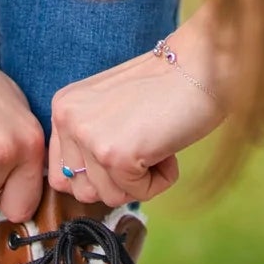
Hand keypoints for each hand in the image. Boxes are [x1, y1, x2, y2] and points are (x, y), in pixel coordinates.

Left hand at [48, 30, 228, 206]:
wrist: (202, 66)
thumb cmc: (167, 87)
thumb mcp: (110, 108)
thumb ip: (91, 140)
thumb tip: (84, 190)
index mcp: (64, 108)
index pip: (60, 174)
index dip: (98, 177)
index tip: (126, 156)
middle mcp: (68, 120)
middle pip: (83, 191)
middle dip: (118, 182)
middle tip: (145, 147)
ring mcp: (89, 137)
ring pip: (109, 197)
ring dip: (140, 181)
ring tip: (157, 144)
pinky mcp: (116, 155)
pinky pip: (138, 194)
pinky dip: (161, 179)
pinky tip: (168, 149)